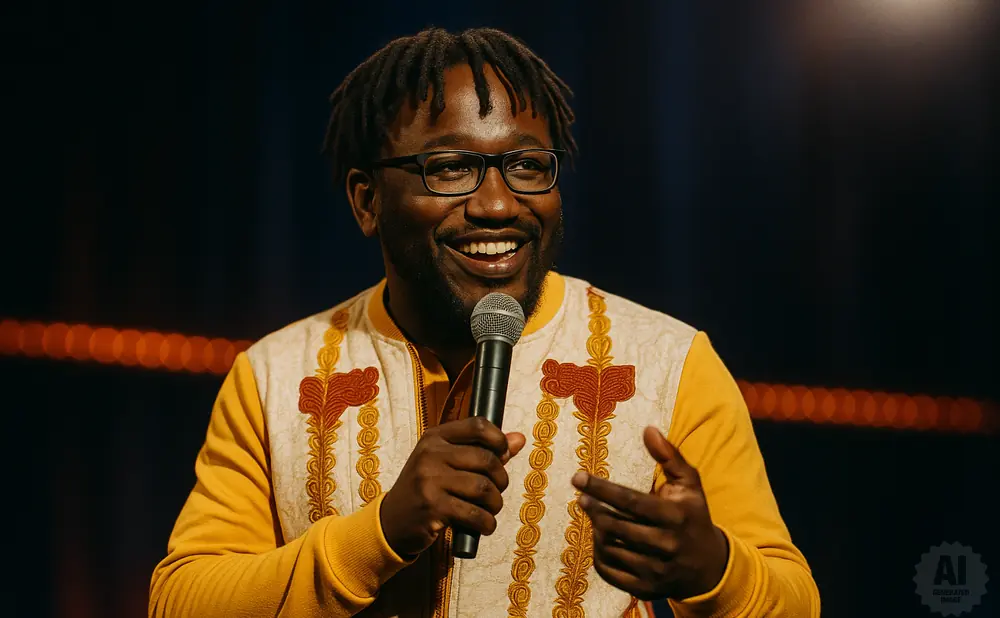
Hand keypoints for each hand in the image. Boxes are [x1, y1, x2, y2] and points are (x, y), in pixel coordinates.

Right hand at [380, 416, 525, 557]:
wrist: (391, 521)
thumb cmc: (426, 488)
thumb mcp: (447, 463)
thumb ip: (483, 450)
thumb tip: (519, 439)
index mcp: (435, 437)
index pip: (478, 425)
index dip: (499, 439)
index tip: (504, 455)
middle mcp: (430, 454)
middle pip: (486, 460)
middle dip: (501, 480)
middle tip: (496, 492)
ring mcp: (429, 480)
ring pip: (483, 488)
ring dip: (495, 504)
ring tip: (490, 510)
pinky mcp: (432, 507)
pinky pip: (475, 514)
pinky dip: (487, 523)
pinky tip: (484, 526)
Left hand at [572, 426, 728, 600]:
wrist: (709, 567)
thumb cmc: (693, 516)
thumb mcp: (690, 484)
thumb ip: (670, 456)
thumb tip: (648, 429)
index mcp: (675, 516)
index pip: (629, 501)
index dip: (601, 488)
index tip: (578, 477)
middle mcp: (665, 545)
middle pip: (614, 525)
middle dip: (593, 509)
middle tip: (583, 498)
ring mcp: (654, 570)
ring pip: (609, 548)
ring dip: (596, 530)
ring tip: (595, 517)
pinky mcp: (645, 589)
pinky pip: (609, 571)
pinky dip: (599, 554)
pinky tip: (601, 540)